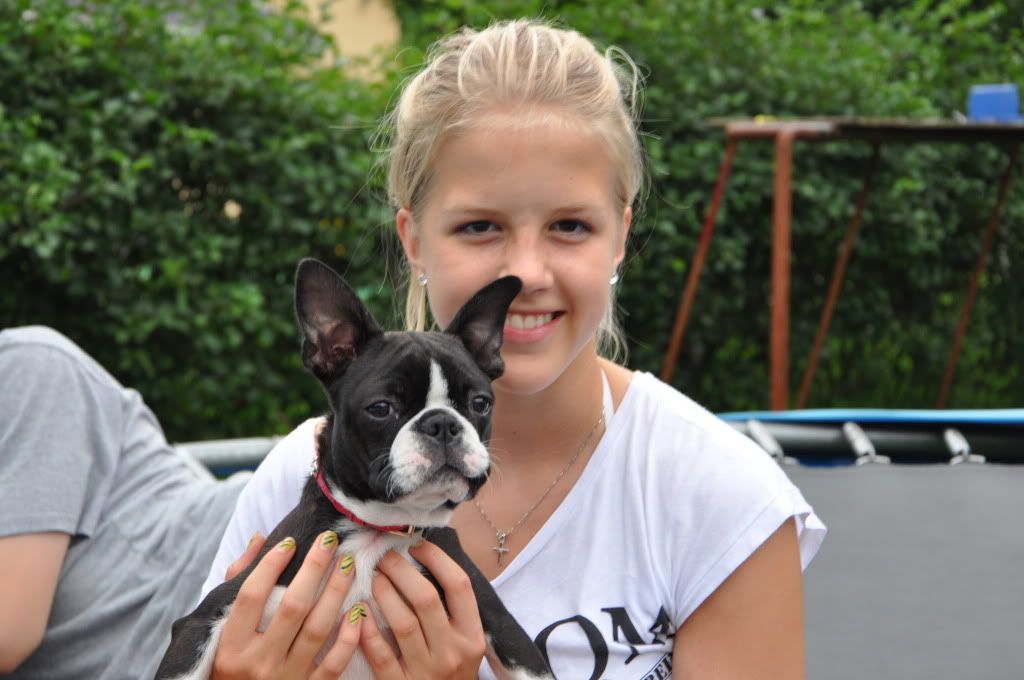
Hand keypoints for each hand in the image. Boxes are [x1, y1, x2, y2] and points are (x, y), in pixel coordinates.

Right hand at [211, 531, 362, 679]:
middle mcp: (258, 663)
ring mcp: (285, 678)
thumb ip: (238, 583)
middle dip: (314, 569)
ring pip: (317, 630)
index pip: (252, 596)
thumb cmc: (230, 664)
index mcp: (231, 646)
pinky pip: (334, 664)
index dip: (271, 565)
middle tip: (330, 540)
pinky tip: (358, 610)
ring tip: (348, 564)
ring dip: (336, 593)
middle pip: (292, 607)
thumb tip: (261, 540)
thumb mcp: (222, 629)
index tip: (291, 541)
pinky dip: (348, 637)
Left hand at [360, 541, 485, 678]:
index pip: (458, 585)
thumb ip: (451, 609)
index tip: (417, 545)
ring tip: (373, 577)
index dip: (436, 559)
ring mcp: (427, 671)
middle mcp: (453, 652)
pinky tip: (358, 613)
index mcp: (472, 635)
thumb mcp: (464, 641)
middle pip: (425, 598)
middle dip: (401, 570)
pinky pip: (380, 654)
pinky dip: (367, 631)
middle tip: (385, 556)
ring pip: (402, 623)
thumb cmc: (452, 670)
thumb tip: (425, 560)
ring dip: (383, 593)